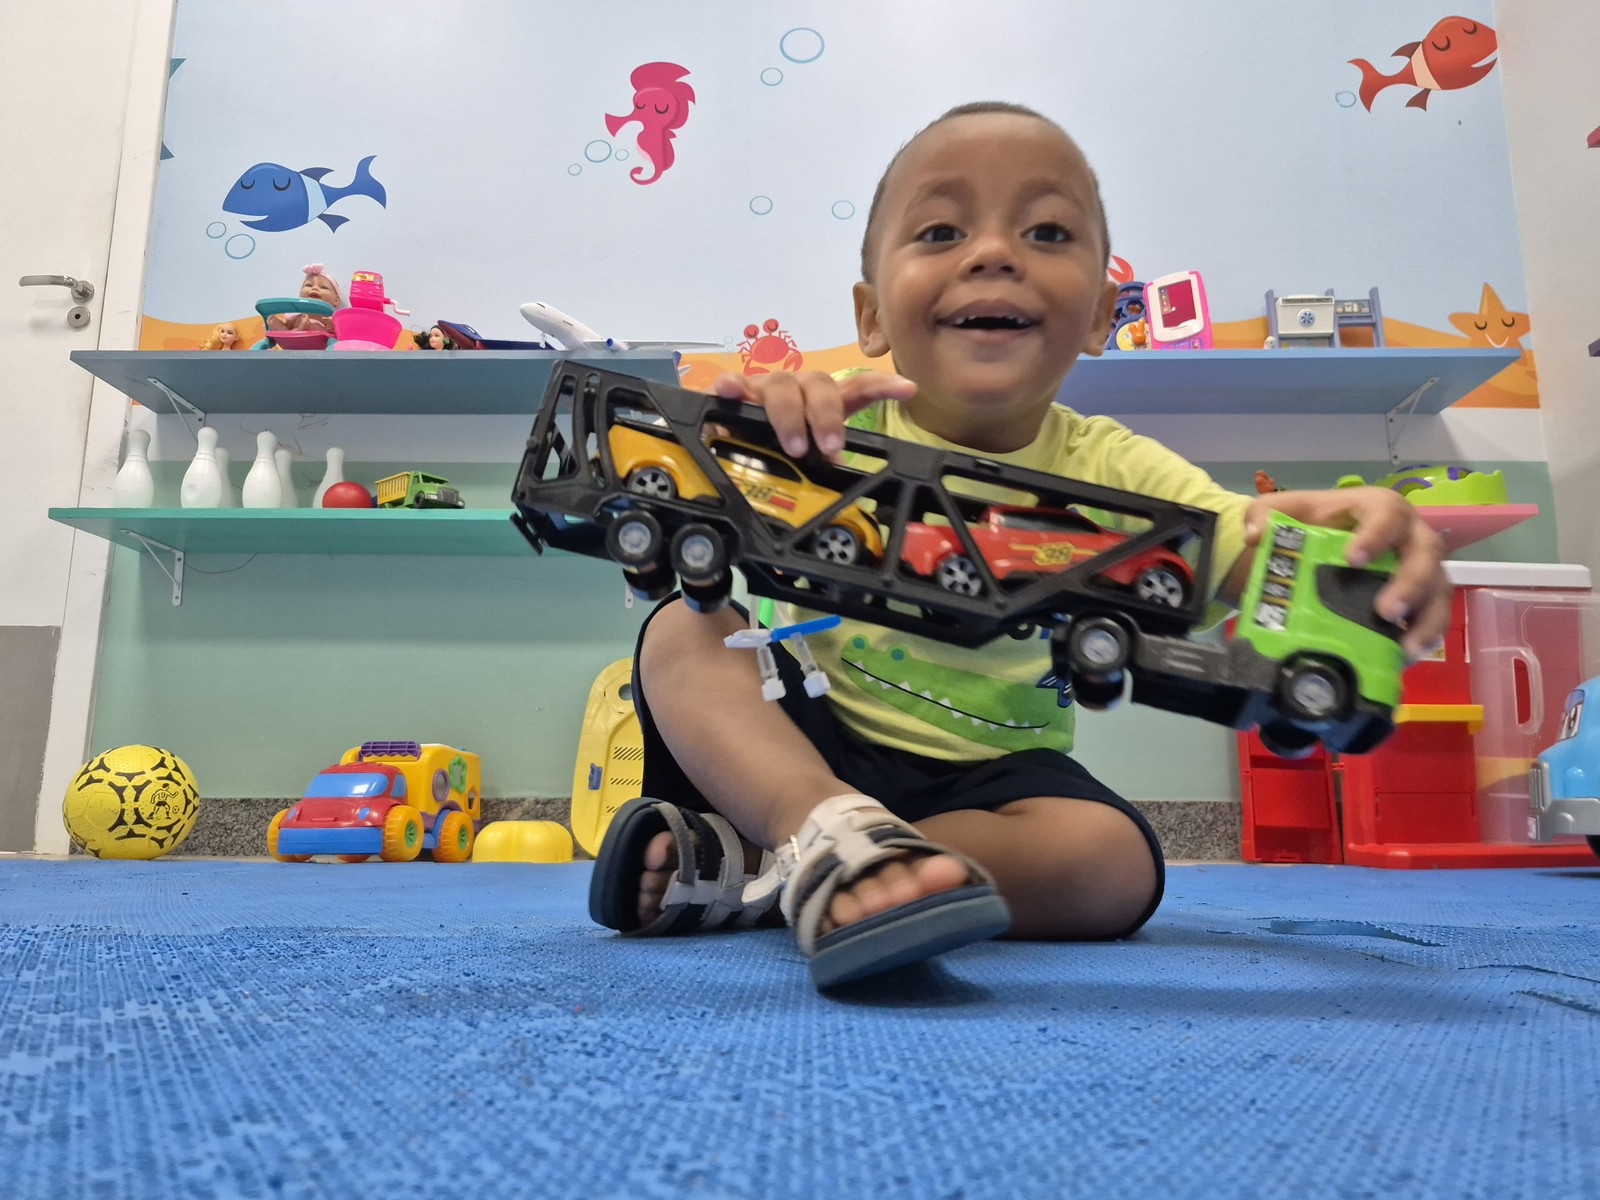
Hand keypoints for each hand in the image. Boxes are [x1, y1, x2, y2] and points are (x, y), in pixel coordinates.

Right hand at [710, 369, 916, 461]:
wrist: (730, 436)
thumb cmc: (775, 444)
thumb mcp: (805, 457)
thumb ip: (821, 462)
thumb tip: (839, 477)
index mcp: (821, 403)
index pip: (857, 388)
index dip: (882, 387)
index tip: (907, 389)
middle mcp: (797, 388)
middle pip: (818, 384)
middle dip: (827, 416)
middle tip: (829, 446)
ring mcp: (764, 387)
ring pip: (781, 385)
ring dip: (789, 415)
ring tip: (793, 445)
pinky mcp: (733, 391)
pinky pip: (731, 383)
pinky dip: (731, 386)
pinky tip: (730, 391)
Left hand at [1241, 486, 1450, 659]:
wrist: (1317, 543)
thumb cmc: (1311, 522)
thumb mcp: (1284, 512)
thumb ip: (1264, 514)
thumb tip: (1256, 537)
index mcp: (1379, 507)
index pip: (1387, 514)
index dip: (1376, 535)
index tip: (1352, 559)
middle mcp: (1410, 535)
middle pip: (1426, 553)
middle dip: (1410, 583)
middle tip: (1385, 612)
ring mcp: (1420, 566)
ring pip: (1439, 587)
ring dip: (1426, 617)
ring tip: (1404, 645)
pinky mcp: (1421, 596)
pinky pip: (1434, 615)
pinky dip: (1424, 635)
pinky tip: (1405, 655)